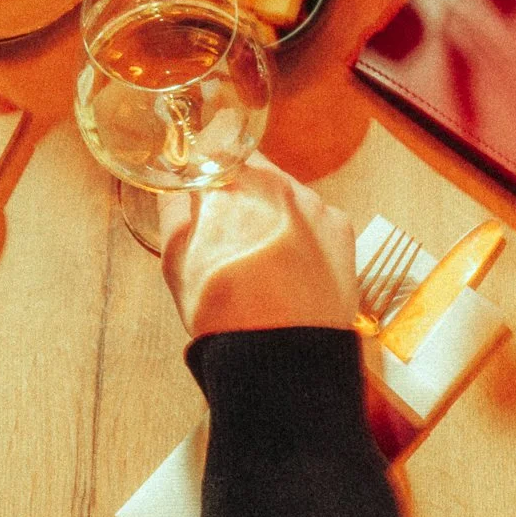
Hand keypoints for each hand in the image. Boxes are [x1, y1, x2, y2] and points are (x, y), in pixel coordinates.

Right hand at [159, 152, 358, 339]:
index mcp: (230, 186)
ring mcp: (313, 204)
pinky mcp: (341, 228)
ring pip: (288, 195)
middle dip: (244, 195)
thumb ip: (174, 212)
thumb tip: (177, 187)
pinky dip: (306, 234)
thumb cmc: (223, 314)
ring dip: (275, 214)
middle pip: (256, 174)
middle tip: (233, 235)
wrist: (282, 359)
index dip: (211, 174)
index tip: (208, 191)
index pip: (216, 157)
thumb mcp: (176, 263)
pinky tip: (293, 267)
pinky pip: (317, 219)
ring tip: (264, 260)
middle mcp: (275, 184)